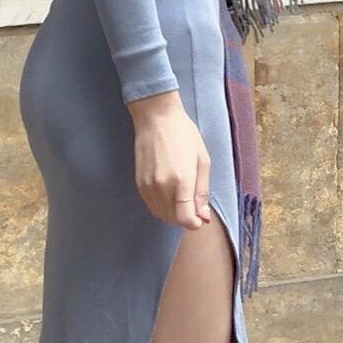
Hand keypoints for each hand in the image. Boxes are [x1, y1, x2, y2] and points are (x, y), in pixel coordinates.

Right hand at [127, 90, 211, 229]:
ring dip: (173, 215)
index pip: (185, 218)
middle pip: (173, 219)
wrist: (156, 118)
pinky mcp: (139, 184)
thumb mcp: (202, 160)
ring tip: (182, 200)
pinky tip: (169, 196)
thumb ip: (202, 191)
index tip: (200, 220)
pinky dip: (161, 207)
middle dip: (185, 219)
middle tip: (194, 208)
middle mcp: (162, 187)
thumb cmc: (184, 134)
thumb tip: (203, 216)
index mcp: (181, 180)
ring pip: (160, 215)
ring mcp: (148, 186)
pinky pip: (151, 206)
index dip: (194, 223)